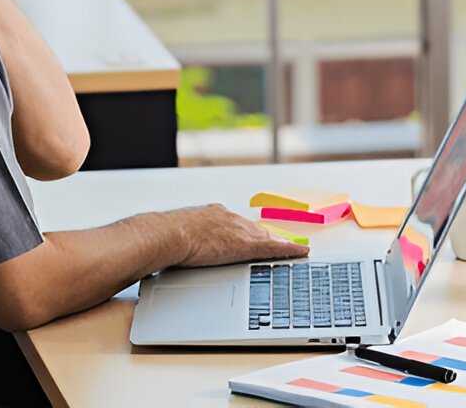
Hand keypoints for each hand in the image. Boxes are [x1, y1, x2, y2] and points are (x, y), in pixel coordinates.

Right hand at [170, 204, 308, 268]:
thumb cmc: (165, 236)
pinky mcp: (245, 244)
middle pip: (256, 228)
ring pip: (267, 236)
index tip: (255, 235)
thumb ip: (183, 239)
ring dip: (281, 243)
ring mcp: (237, 229)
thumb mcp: (177, 235)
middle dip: (269, 236)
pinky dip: (289, 249)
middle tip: (284, 243)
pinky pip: (273, 246)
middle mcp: (228, 217)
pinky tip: (300, 252)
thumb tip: (172, 248)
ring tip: (295, 250)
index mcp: (212, 214)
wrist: (167, 234)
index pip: (237, 224)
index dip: (248, 232)